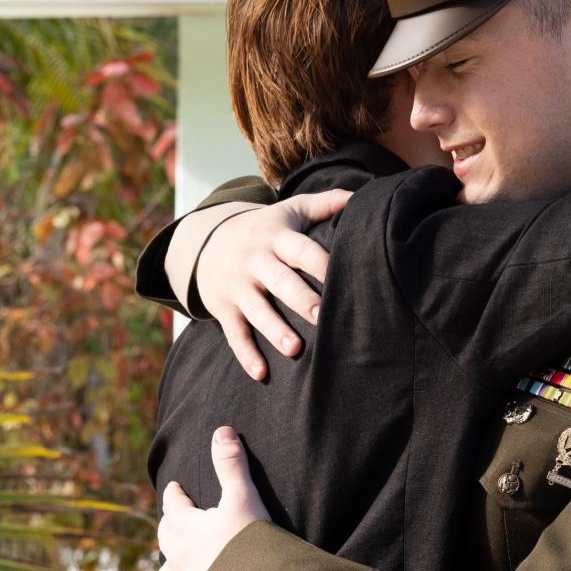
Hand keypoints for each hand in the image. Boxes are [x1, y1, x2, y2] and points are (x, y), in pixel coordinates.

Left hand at [157, 428, 268, 570]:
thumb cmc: (250, 545)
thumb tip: (222, 430)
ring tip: (178, 565)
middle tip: (175, 521)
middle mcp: (177, 559)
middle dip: (170, 526)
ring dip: (172, 566)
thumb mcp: (244, 498)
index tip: (175, 487)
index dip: (175, 494)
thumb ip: (232, 465)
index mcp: (185, 528)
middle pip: (166, 538)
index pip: (173, 504)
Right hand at [195, 189, 352, 380]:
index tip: (344, 277)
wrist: (208, 241)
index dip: (322, 263)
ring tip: (295, 350)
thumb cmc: (266, 229)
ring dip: (274, 331)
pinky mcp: (224, 309)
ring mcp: (238, 286)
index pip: (302, 250)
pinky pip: (234, 334)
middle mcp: (255, 261)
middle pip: (280, 281)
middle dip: (301, 300)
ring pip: (257, 311)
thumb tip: (362, 196)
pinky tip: (261, 374)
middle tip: (323, 318)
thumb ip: (325, 204)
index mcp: (276, 237)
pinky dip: (246, 355)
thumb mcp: (290, 210)